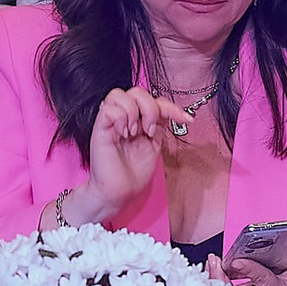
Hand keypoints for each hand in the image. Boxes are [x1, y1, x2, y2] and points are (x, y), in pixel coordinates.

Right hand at [80, 85, 170, 219]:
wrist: (119, 194)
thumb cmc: (133, 174)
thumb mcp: (154, 145)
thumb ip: (159, 126)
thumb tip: (173, 112)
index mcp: (138, 120)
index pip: (154, 100)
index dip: (171, 106)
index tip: (187, 120)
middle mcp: (124, 118)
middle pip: (137, 91)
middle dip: (150, 107)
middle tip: (149, 130)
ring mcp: (111, 122)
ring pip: (119, 94)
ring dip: (133, 112)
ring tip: (134, 133)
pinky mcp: (99, 129)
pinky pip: (108, 109)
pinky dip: (120, 118)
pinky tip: (123, 134)